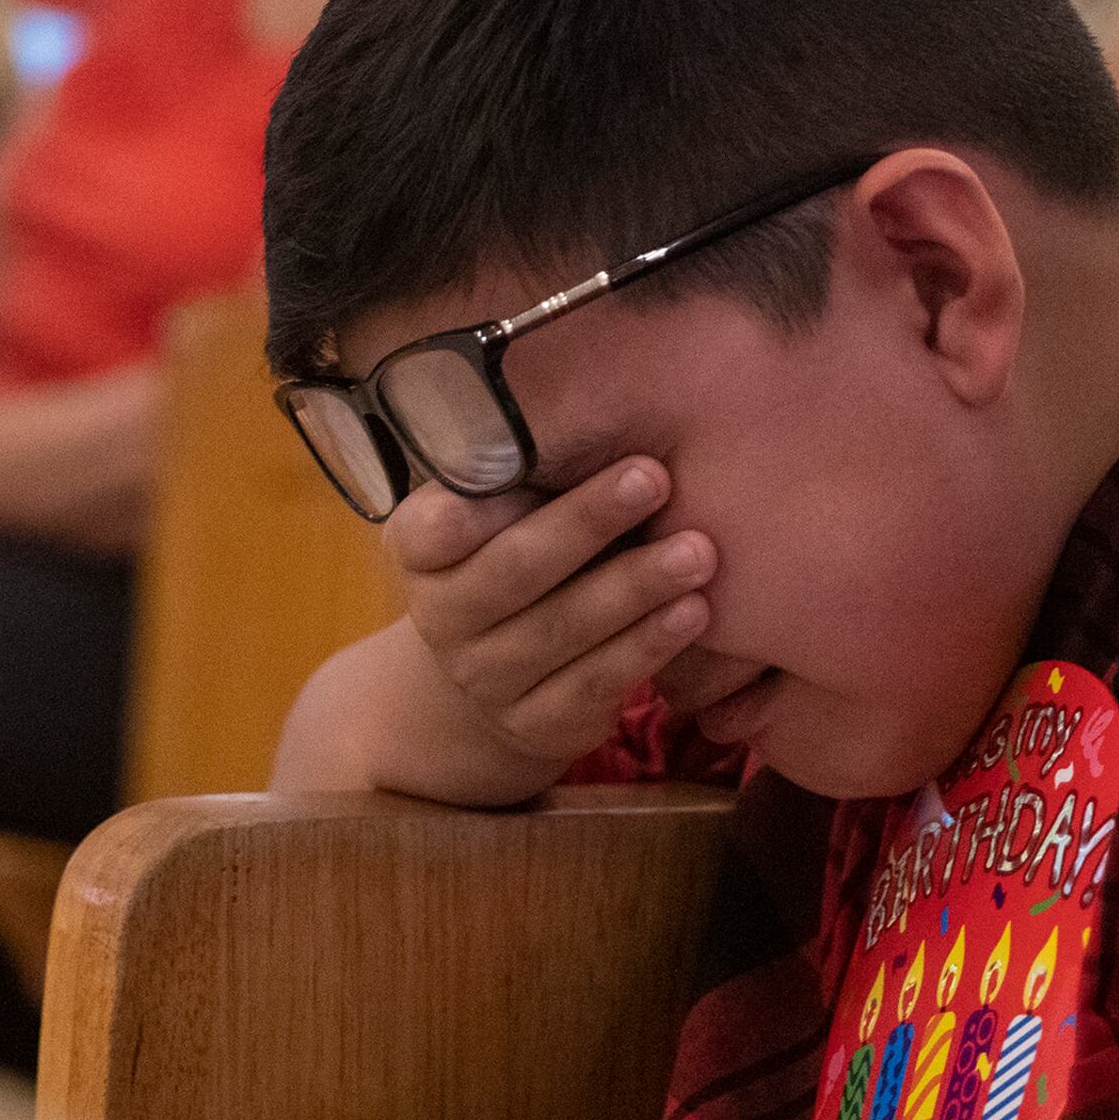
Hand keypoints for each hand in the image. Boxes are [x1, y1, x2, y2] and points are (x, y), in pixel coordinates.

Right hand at [388, 457, 718, 770]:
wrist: (491, 685)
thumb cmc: (515, 560)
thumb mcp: (500, 515)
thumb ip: (526, 476)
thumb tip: (607, 393)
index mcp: (420, 551)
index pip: (432, 527)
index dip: (474, 506)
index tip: (534, 464)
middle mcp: (443, 619)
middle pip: (515, 570)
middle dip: (587, 521)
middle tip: (655, 477)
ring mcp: (486, 680)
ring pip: (562, 630)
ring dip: (635, 588)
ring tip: (698, 551)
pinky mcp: (536, 726)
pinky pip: (595, 684)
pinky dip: (648, 647)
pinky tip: (694, 612)